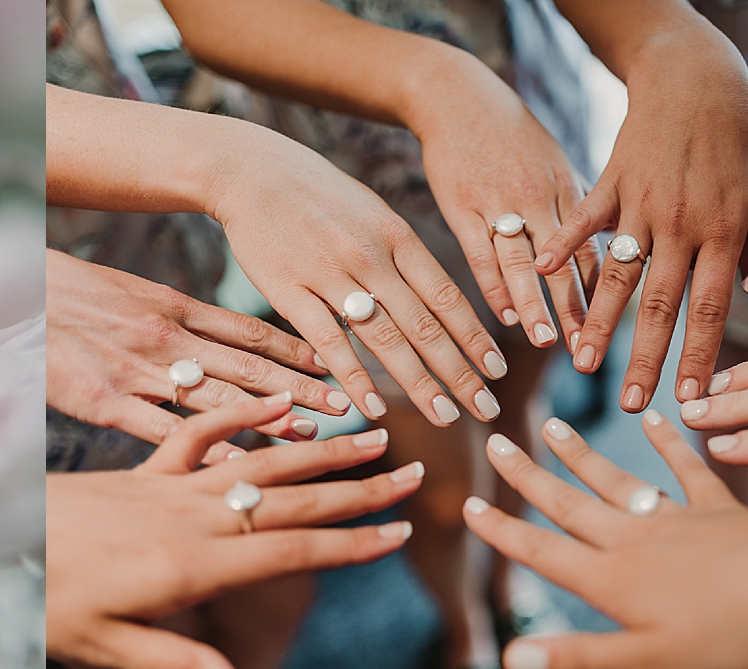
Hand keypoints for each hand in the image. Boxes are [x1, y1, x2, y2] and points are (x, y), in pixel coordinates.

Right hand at [47, 250, 347, 454]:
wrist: (3, 291)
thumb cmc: (65, 291)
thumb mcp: (132, 292)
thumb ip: (179, 316)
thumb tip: (221, 337)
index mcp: (174, 307)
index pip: (252, 331)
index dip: (299, 351)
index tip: (338, 366)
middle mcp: (167, 338)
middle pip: (249, 367)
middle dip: (302, 390)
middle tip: (349, 408)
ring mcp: (138, 371)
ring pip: (219, 399)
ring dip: (271, 419)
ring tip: (316, 437)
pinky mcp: (104, 403)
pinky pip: (167, 430)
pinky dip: (209, 448)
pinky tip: (245, 465)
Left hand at [47, 396, 421, 668]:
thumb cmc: (43, 598)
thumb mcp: (106, 644)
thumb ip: (179, 665)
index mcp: (192, 562)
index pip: (291, 551)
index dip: (351, 545)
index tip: (401, 533)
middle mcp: (192, 515)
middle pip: (291, 500)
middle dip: (357, 488)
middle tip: (412, 474)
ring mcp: (170, 486)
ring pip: (261, 461)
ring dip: (320, 449)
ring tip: (370, 433)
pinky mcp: (145, 470)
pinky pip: (202, 434)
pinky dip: (245, 415)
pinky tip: (280, 403)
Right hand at [211, 127, 504, 426]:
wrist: (250, 170)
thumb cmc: (316, 193)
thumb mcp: (371, 211)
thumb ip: (401, 253)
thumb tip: (435, 294)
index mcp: (397, 236)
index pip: (447, 297)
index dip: (475, 337)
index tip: (497, 370)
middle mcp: (372, 257)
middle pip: (425, 325)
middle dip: (460, 372)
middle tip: (486, 410)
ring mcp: (331, 274)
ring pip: (385, 339)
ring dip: (419, 383)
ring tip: (445, 418)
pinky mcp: (290, 291)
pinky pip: (330, 342)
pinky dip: (355, 378)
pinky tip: (376, 409)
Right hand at [405, 50, 593, 349]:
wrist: (456, 96)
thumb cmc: (508, 131)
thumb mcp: (552, 160)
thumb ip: (573, 202)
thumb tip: (601, 239)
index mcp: (565, 189)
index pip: (592, 248)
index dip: (606, 291)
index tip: (618, 329)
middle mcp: (538, 199)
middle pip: (563, 264)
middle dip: (577, 309)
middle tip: (589, 351)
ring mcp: (499, 203)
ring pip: (523, 263)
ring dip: (535, 304)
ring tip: (546, 342)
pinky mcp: (461, 206)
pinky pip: (480, 253)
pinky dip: (492, 285)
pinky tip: (501, 315)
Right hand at [464, 410, 747, 668]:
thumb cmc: (732, 634)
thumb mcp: (650, 663)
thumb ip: (578, 659)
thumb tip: (510, 661)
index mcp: (613, 581)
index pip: (542, 552)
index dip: (502, 532)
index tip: (468, 505)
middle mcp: (635, 540)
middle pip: (569, 504)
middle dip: (528, 477)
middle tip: (496, 444)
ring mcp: (678, 519)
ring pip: (616, 480)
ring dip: (580, 455)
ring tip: (551, 426)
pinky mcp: (721, 509)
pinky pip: (687, 469)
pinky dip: (669, 443)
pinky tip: (656, 420)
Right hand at [535, 23, 747, 411]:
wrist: (698, 75)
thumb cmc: (737, 136)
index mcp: (723, 230)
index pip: (711, 308)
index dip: (699, 357)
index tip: (690, 401)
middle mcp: (681, 223)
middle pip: (660, 304)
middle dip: (644, 359)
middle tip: (629, 405)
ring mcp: (641, 203)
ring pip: (617, 273)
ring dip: (598, 322)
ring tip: (580, 362)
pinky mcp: (610, 181)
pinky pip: (583, 221)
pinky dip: (562, 247)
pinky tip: (541, 275)